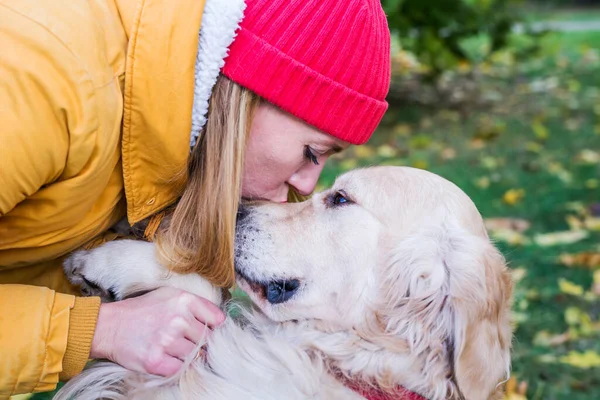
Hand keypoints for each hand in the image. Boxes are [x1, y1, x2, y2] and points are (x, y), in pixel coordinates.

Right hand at [90, 286, 224, 375]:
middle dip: (199, 342)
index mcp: (184, 300)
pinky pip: (181, 369)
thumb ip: (196, 304)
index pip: (218, 320)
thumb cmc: (143, 310)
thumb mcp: (170, 295)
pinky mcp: (156, 360)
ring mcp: (167, 341)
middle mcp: (178, 319)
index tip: (204, 329)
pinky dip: (175, 366)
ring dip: (187, 355)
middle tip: (182, 339)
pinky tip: (165, 357)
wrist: (110, 326)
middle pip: (208, 339)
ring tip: (171, 347)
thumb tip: (219, 320)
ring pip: (196, 355)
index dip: (212, 327)